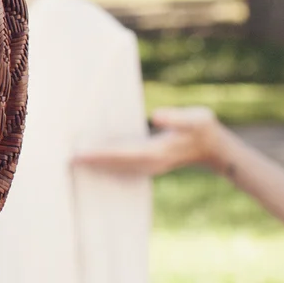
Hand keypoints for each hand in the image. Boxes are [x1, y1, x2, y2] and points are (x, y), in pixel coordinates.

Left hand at [76, 106, 228, 176]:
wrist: (216, 149)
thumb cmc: (205, 129)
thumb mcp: (197, 118)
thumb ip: (177, 118)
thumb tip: (156, 115)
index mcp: (156, 151)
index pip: (121, 154)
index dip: (100, 154)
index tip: (80, 155)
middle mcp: (149, 162)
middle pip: (114, 163)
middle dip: (92, 161)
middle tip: (67, 159)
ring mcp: (149, 165)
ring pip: (117, 167)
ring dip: (97, 164)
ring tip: (75, 161)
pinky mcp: (149, 163)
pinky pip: (122, 166)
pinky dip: (107, 164)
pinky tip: (95, 161)